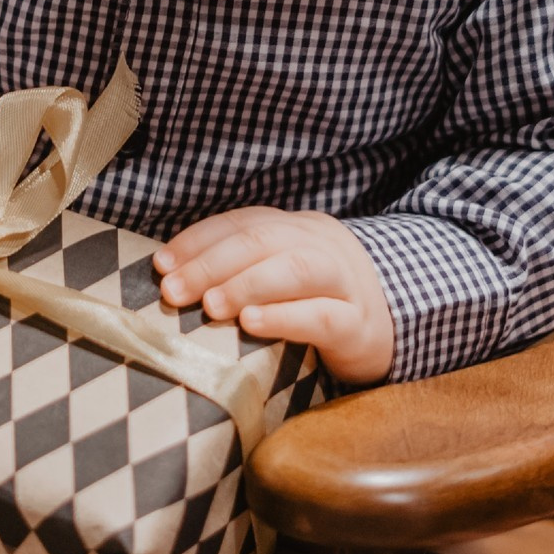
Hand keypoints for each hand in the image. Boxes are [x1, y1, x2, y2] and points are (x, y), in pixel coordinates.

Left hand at [154, 207, 394, 383]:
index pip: (243, 222)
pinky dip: (284, 316)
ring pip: (297, 268)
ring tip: (211, 306)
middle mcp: (321, 246)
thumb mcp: (281, 278)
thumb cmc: (317, 306)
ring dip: (247, 284)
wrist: (391, 331)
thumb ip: (240, 271)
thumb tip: (173, 280)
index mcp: (296, 229)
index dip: (199, 240)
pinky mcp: (359, 325)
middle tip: (174, 291)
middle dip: (212, 263)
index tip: (161, 265)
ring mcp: (345, 283)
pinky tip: (252, 324)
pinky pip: (323, 315)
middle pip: (264, 241)